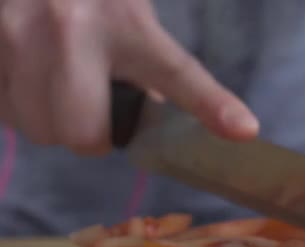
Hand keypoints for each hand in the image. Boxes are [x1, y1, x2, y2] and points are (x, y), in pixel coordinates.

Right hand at [0, 0, 258, 154]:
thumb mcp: (129, 16)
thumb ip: (147, 64)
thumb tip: (147, 117)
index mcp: (127, 22)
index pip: (176, 72)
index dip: (211, 104)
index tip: (244, 129)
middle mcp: (71, 28)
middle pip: (83, 135)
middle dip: (90, 135)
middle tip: (91, 108)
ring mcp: (17, 36)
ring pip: (38, 129)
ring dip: (49, 120)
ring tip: (54, 81)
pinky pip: (4, 111)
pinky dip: (16, 105)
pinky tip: (24, 73)